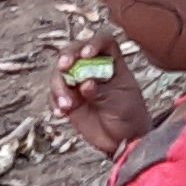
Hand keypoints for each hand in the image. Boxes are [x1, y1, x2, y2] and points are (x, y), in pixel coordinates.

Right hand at [57, 37, 150, 159]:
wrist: (124, 142)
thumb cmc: (130, 118)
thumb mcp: (121, 102)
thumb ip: (102, 91)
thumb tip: (85, 83)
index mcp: (112, 65)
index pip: (104, 42)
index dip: (94, 42)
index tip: (87, 54)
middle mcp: (94, 70)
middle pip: (75, 52)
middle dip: (67, 56)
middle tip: (64, 67)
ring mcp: (79, 84)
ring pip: (61, 74)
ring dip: (59, 86)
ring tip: (67, 105)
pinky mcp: (69, 100)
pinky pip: (55, 96)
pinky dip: (55, 102)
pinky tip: (61, 113)